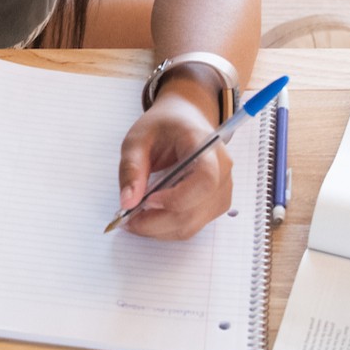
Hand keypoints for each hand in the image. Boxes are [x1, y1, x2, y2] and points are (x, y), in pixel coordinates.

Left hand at [115, 94, 232, 239]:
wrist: (185, 120)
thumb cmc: (163, 126)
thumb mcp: (138, 138)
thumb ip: (131, 168)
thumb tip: (127, 202)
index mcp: (205, 145)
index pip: (204, 180)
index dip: (177, 197)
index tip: (147, 201)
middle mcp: (222, 169)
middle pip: (195, 210)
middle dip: (157, 222)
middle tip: (127, 219)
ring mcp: (222, 189)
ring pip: (192, 224)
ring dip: (160, 229)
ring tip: (135, 218)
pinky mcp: (215, 203)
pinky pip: (192, 226)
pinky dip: (168, 228)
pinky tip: (151, 217)